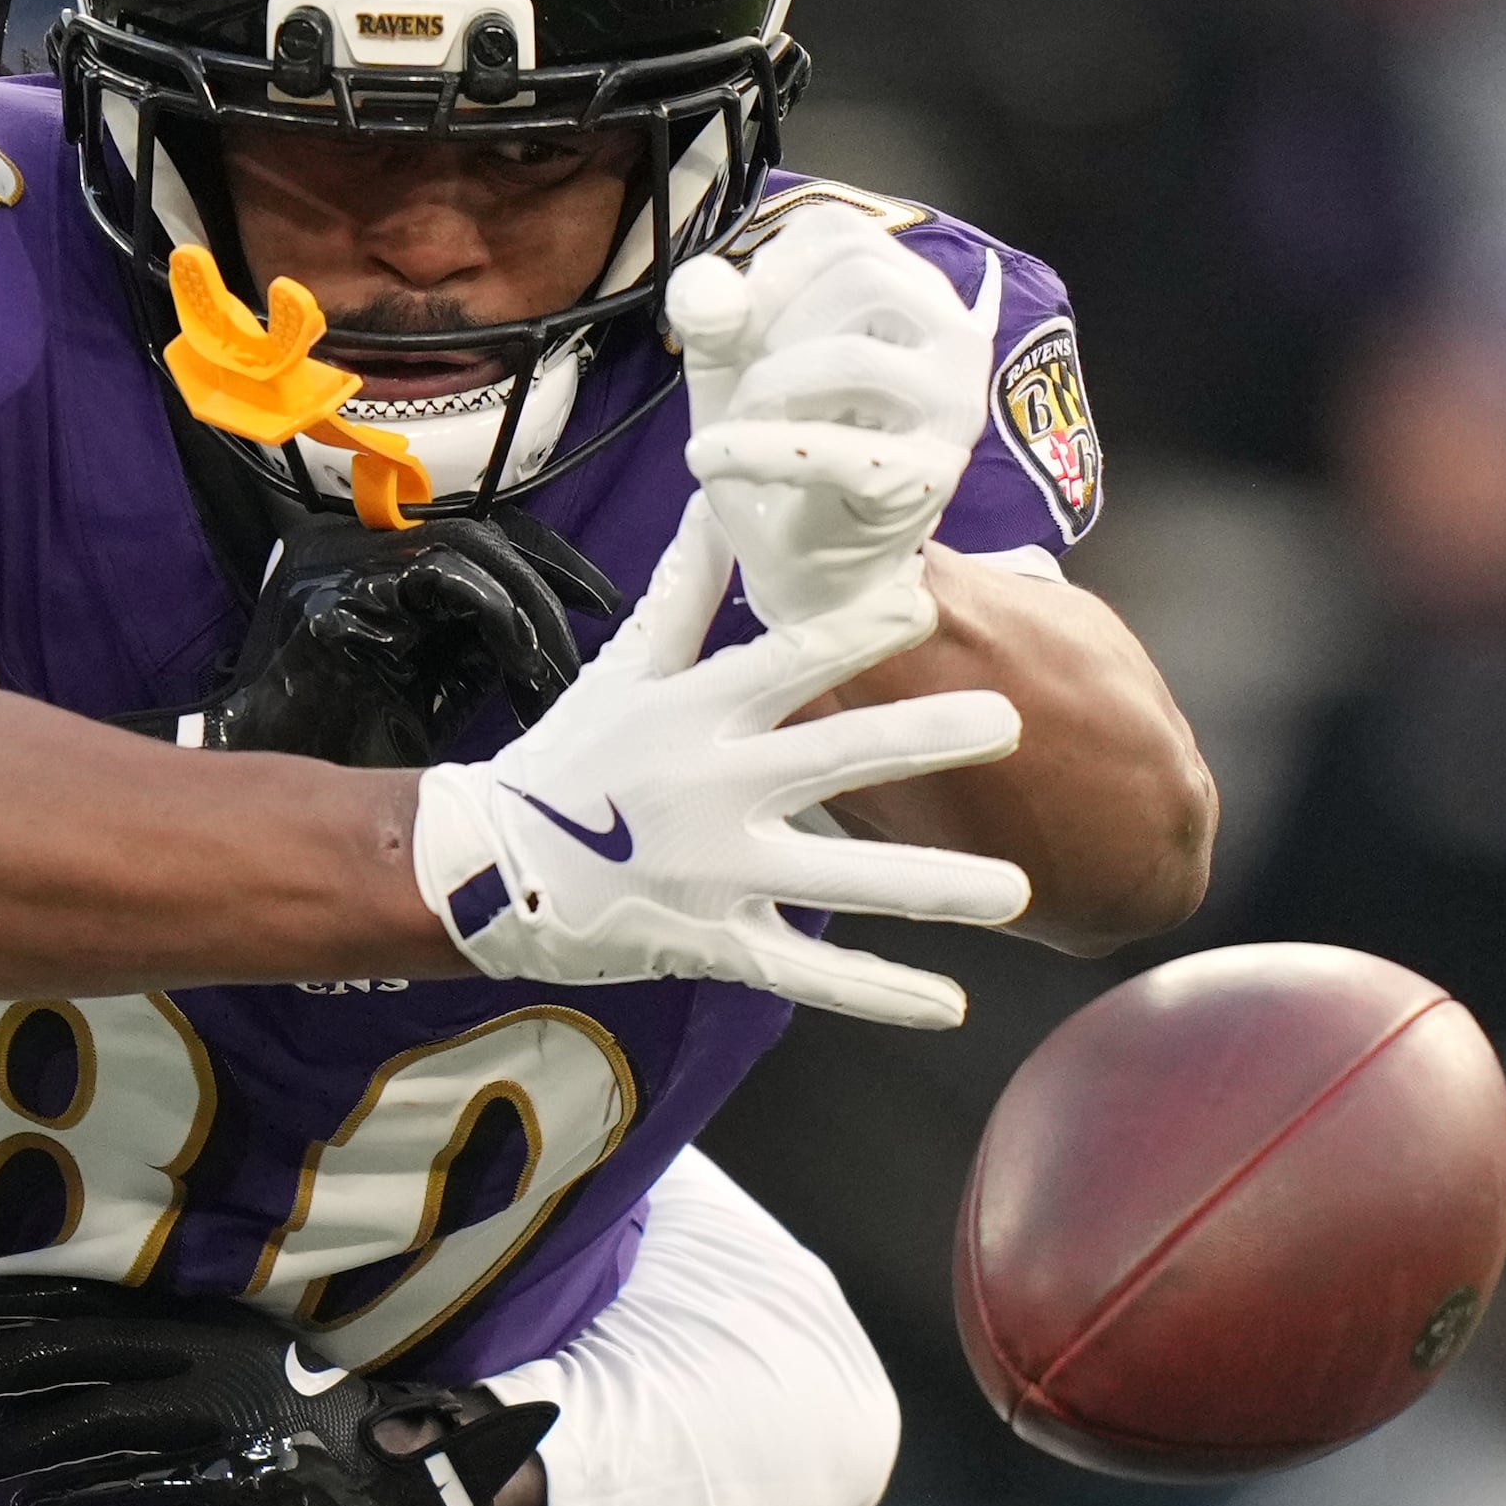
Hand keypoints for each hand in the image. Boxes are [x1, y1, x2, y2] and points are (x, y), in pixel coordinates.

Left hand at [0, 1277, 553, 1505]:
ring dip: (10, 1449)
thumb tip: (75, 1371)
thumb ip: (170, 1362)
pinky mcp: (229, 1477)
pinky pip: (134, 1486)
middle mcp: (202, 1351)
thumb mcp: (240, 1365)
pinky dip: (77, 1498)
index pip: (88, 1295)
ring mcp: (214, 1413)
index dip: (13, 1300)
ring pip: (86, 1423)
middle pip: (68, 1352)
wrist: (410, 1468)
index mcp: (202, 1314)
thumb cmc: (318, 1414)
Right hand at [120, 513, 621, 766]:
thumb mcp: (434, 680)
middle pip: (477, 531)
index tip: (596, 600)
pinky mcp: (333, 597)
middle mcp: (349, 542)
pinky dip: (492, 611)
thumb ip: (478, 643)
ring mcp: (336, 563)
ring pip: (464, 548)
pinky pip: (437, 579)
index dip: (543, 558)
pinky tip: (520, 657)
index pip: (473, 531)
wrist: (263, 767)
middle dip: (549, 575)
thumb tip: (544, 630)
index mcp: (372, 557)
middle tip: (597, 618)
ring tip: (552, 662)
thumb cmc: (345, 736)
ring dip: (525, 604)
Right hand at [410, 503, 1029, 1024]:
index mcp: (691, 714)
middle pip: (828, 761)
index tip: (924, 605)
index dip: (852, 635)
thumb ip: (685, 592)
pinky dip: (878, 993)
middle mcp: (710, 791)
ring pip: (835, 880)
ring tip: (1014, 891)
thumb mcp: (624, 669)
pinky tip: (951, 1003)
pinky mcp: (716, 943)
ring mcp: (716, 874)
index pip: (782, 664)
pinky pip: (806, 973)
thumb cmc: (574, 759)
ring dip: (926, 886)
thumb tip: (721, 503)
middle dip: (918, 741)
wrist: (491, 869)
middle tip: (1005, 722)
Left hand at [665, 209, 1002, 628]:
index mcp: (913, 295)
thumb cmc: (785, 451)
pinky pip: (838, 448)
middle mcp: (953, 340)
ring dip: (769, 388)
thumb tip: (704, 286)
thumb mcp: (735, 369)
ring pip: (853, 358)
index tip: (735, 317)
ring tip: (740, 424)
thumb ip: (715, 319)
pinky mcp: (928, 477)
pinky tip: (711, 457)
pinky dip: (759, 449)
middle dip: (773, 326)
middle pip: (859, 279)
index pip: (844, 233)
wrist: (815, 565)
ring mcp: (951, 408)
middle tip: (742, 380)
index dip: (771, 265)